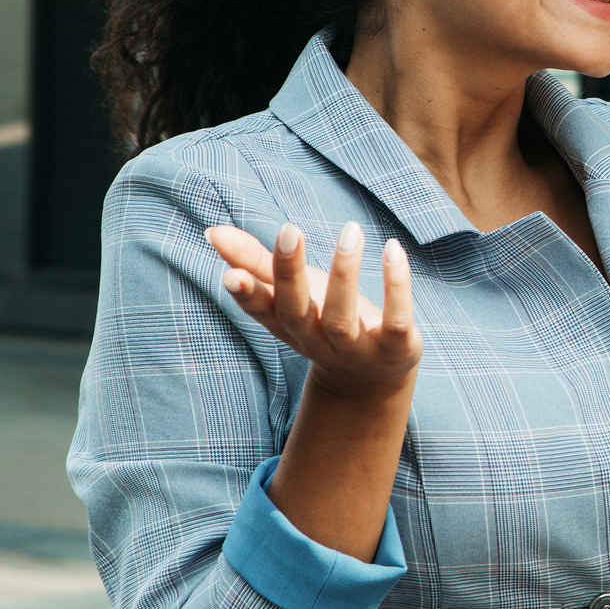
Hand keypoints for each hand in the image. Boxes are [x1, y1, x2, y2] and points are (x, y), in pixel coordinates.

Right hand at [205, 221, 420, 401]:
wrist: (373, 377)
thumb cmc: (324, 320)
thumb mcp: (291, 292)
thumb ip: (255, 262)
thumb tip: (212, 231)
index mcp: (288, 324)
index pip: (262, 310)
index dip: (247, 295)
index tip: (231, 274)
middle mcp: (316, 340)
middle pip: (296, 312)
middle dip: (289, 274)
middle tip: (289, 230)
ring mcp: (356, 348)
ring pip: (342, 317)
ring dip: (344, 274)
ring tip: (350, 231)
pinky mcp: (395, 348)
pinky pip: (396, 320)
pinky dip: (396, 288)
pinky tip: (393, 251)